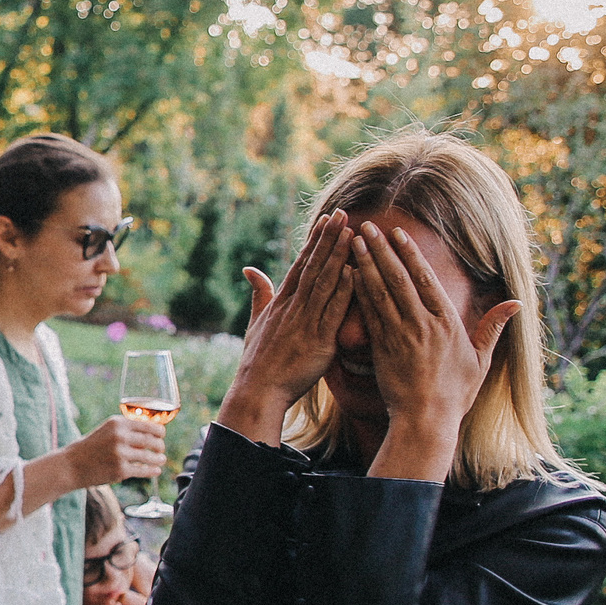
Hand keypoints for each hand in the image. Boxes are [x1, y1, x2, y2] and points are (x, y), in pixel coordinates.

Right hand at [64, 412, 166, 490]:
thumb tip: (152, 433)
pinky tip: (156, 470)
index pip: (149, 425)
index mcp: (117, 423)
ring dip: (158, 459)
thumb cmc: (91, 447)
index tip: (161, 435)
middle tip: (160, 449)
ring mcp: (120, 454)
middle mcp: (120, 436)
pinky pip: (143, 470)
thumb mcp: (107, 430)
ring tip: (160, 460)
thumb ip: (126, 429)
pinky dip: (152, 471)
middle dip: (159, 446)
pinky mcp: (120, 470)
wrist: (71, 465)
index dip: (159, 432)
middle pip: (152, 440)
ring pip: (150, 456)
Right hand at [220, 212, 355, 438]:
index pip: (301, 264)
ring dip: (338, 256)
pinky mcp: (319, 340)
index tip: (328, 219)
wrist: (258, 390)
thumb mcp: (255, 322)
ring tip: (352, 232)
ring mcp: (306, 322)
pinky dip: (344, 291)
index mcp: (281, 302)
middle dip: (329, 238)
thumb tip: (250, 269)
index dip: (315, 240)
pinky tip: (355, 272)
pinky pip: (333, 311)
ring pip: (325, 282)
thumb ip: (259, 294)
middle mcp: (293, 307)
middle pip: (314, 266)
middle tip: (343, 214)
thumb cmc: (258, 360)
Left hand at [347, 219, 520, 450]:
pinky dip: (358, 292)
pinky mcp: (382, 349)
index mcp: (447, 323)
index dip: (411, 254)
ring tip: (354, 242)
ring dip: (366, 265)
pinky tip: (348, 275)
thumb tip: (516, 303)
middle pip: (399, 279)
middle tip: (368, 227)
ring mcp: (401, 336)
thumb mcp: (481, 360)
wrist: (427, 420)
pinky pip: (369, 314)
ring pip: (381, 293)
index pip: (426, 280)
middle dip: (382, 250)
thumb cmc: (455, 393)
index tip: (398, 233)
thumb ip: (493, 327)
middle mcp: (423, 325)